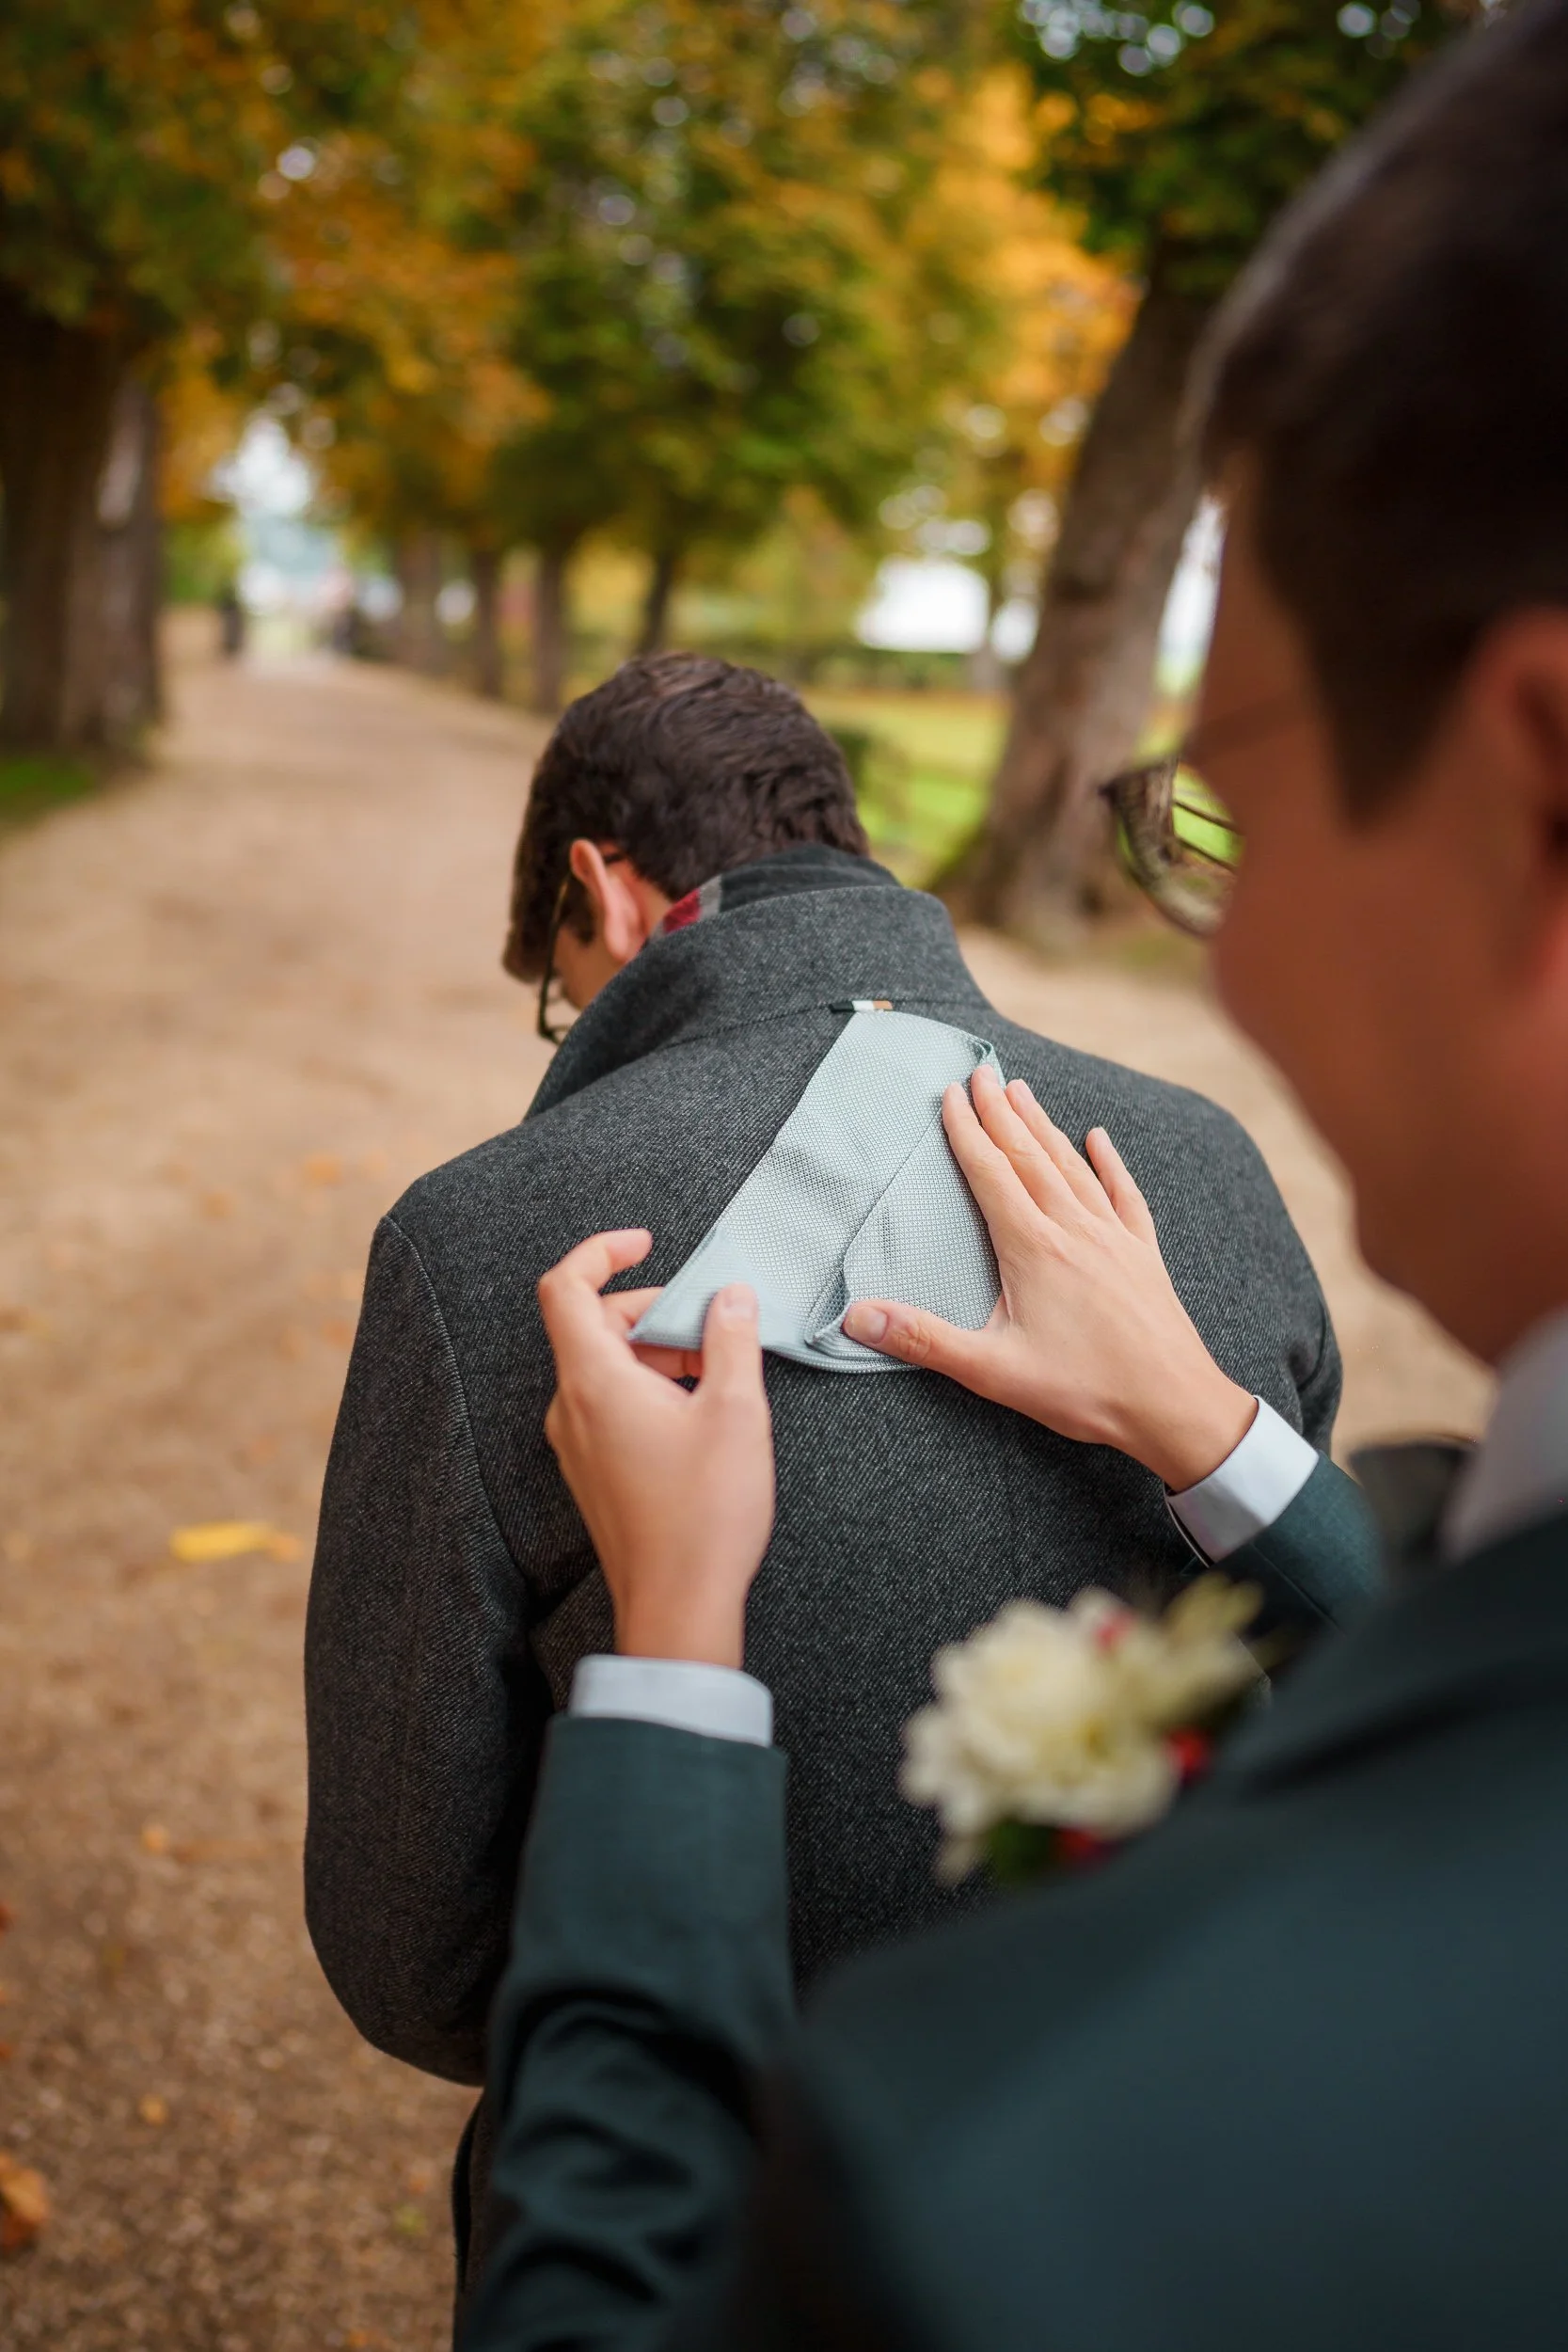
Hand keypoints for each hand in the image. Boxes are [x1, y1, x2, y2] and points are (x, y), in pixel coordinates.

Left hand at [537, 1231, 774, 1666]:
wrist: (678, 1606)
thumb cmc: (705, 1514)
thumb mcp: (736, 1412)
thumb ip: (733, 1340)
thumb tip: (729, 1297)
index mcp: (593, 1382)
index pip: (565, 1287)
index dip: (600, 1252)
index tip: (646, 1243)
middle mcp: (571, 1408)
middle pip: (593, 1325)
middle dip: (654, 1312)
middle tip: (714, 1326)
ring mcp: (577, 1444)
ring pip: (606, 1368)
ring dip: (658, 1354)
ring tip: (720, 1376)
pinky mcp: (593, 1472)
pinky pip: (610, 1406)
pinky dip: (651, 1389)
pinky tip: (702, 1415)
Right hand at [840, 1068, 1255, 1490]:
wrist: (1175, 1405)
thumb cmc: (1086, 1390)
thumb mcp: (994, 1371)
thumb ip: (924, 1339)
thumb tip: (856, 1316)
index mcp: (1034, 1249)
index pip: (991, 1175)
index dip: (966, 1133)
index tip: (949, 1096)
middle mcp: (1074, 1229)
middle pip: (1029, 1156)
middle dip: (1000, 1112)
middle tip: (982, 1071)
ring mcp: (1114, 1238)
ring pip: (1072, 1166)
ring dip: (1044, 1126)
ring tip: (1023, 1091)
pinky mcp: (1144, 1254)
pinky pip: (1123, 1194)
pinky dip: (1109, 1163)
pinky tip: (1099, 1139)